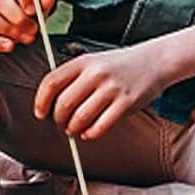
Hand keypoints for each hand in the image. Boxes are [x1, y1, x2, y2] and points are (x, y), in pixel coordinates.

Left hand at [34, 40, 170, 139]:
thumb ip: (73, 77)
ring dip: (72, 129)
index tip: (40, 113)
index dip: (41, 101)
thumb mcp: (93, 62)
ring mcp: (112, 88)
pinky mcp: (127, 103)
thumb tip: (50, 103)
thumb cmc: (119, 65)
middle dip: (58, 119)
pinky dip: (90, 134)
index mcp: (82, 62)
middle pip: (64, 103)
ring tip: (73, 130)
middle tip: (60, 125)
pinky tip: (89, 133)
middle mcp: (95, 73)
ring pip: (81, 117)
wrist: (154, 61)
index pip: (51, 82)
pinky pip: (101, 125)